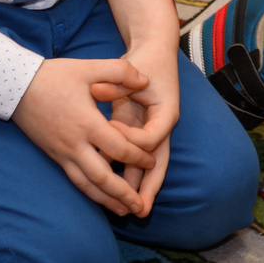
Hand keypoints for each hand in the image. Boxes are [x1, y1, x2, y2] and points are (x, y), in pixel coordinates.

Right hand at [13, 57, 149, 214]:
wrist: (15, 87)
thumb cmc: (53, 76)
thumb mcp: (89, 67)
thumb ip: (121, 72)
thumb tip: (146, 80)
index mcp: (87, 123)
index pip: (118, 148)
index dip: (137, 157)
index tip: (152, 161)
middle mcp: (74, 144)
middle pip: (101, 177)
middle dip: (122, 193)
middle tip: (140, 207)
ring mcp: (61, 153)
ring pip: (86, 184)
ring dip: (106, 199)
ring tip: (124, 211)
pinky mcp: (53, 155)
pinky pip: (74, 179)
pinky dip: (89, 191)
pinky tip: (99, 196)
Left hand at [99, 35, 179, 217]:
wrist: (155, 51)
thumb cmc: (146, 60)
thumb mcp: (134, 68)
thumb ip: (116, 82)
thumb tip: (97, 91)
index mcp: (166, 113)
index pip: (150, 138)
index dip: (130, 140)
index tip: (109, 131)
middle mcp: (162, 127)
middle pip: (158, 163)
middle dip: (148, 188)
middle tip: (140, 210)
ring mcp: (152, 132)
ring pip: (146, 166)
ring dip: (138, 187)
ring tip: (131, 212)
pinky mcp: (140, 131)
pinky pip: (134, 158)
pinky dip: (127, 173)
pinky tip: (117, 191)